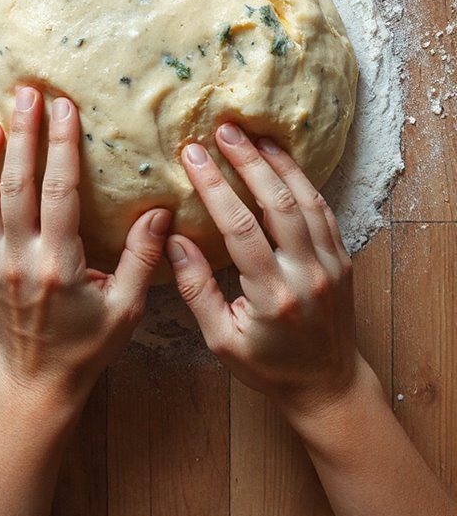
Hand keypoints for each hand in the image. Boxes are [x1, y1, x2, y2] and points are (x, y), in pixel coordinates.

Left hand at [0, 86, 169, 404]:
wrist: (37, 381)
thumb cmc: (87, 347)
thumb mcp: (127, 308)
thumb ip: (143, 257)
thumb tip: (162, 210)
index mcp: (58, 265)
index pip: (58, 192)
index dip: (60, 146)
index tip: (65, 108)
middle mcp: (20, 259)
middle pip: (15, 183)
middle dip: (23, 133)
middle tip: (27, 92)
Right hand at [166, 124, 360, 422]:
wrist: (327, 386)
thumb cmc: (268, 368)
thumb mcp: (222, 340)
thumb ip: (197, 290)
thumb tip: (172, 241)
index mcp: (272, 295)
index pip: (240, 228)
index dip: (214, 186)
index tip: (192, 155)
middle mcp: (307, 274)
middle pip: (279, 202)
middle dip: (249, 161)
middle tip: (225, 129)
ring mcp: (330, 264)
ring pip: (307, 200)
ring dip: (280, 163)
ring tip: (254, 136)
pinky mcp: (343, 259)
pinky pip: (324, 210)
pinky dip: (304, 182)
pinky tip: (284, 162)